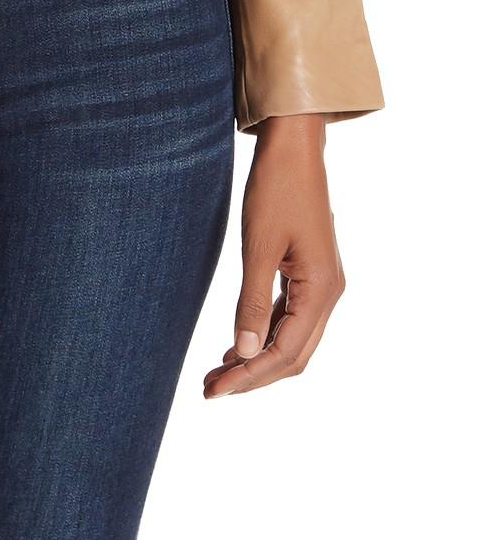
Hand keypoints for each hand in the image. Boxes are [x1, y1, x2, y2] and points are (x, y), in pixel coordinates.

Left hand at [204, 114, 344, 397]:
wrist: (294, 147)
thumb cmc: (276, 189)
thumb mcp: (258, 247)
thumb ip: (253, 303)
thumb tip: (247, 353)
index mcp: (321, 291)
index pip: (285, 353)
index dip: (250, 377)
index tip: (215, 391)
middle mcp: (329, 294)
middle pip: (293, 355)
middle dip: (253, 376)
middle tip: (211, 389)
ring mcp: (321, 284)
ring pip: (292, 339)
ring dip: (258, 359)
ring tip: (218, 373)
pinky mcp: (309, 273)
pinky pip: (290, 318)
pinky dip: (265, 335)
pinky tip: (239, 344)